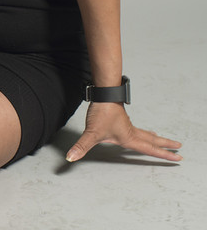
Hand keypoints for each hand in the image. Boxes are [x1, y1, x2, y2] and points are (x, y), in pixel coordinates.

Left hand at [66, 102, 181, 162]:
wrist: (103, 93)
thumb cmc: (101, 112)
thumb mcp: (91, 133)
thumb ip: (81, 146)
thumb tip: (71, 157)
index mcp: (128, 137)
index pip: (149, 149)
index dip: (163, 154)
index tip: (177, 157)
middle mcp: (130, 131)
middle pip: (152, 140)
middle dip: (165, 145)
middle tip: (179, 147)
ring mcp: (127, 124)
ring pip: (145, 132)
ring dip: (156, 138)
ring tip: (163, 140)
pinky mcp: (121, 118)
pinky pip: (137, 127)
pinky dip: (145, 131)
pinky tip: (140, 131)